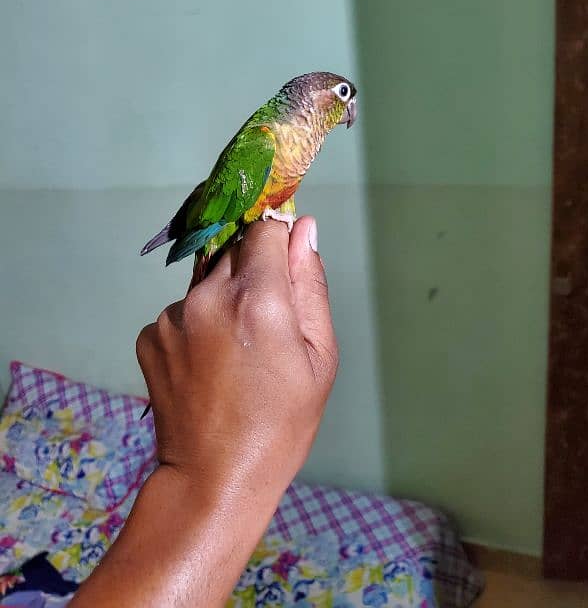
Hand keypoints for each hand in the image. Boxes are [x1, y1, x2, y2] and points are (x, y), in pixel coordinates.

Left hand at [136, 215, 337, 504]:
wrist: (214, 478)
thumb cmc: (281, 423)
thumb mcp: (319, 356)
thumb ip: (310, 284)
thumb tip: (304, 228)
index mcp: (256, 299)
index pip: (264, 228)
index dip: (279, 239)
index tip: (285, 261)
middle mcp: (206, 296)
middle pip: (233, 249)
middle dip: (253, 270)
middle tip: (265, 319)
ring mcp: (170, 316)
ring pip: (206, 279)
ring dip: (223, 296)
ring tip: (235, 349)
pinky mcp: (148, 335)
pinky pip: (182, 310)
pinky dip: (198, 323)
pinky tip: (208, 362)